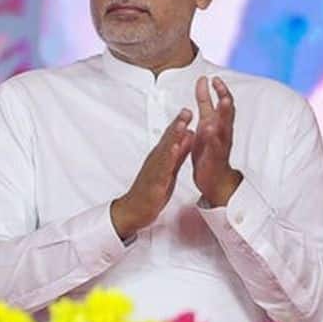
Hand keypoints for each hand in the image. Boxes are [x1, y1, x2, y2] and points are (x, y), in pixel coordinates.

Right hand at [110, 109, 194, 240]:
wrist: (134, 209)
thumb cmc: (150, 191)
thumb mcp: (170, 169)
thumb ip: (179, 153)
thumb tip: (188, 138)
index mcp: (161, 157)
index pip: (171, 137)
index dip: (180, 124)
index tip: (187, 111)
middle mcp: (156, 160)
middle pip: (168, 139)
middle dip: (177, 125)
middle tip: (186, 111)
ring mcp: (154, 169)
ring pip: (165, 150)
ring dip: (174, 136)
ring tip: (182, 124)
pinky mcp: (155, 181)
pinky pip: (163, 167)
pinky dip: (169, 157)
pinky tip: (175, 149)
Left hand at [192, 75, 242, 207]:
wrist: (213, 178)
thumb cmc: (209, 149)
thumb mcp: (205, 122)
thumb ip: (205, 103)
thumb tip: (203, 82)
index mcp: (217, 124)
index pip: (221, 104)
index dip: (218, 91)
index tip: (213, 77)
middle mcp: (222, 133)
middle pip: (227, 114)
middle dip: (225, 100)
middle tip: (222, 87)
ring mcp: (220, 145)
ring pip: (224, 128)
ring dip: (224, 115)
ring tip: (222, 103)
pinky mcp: (215, 158)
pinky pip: (216, 147)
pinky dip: (213, 138)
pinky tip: (210, 130)